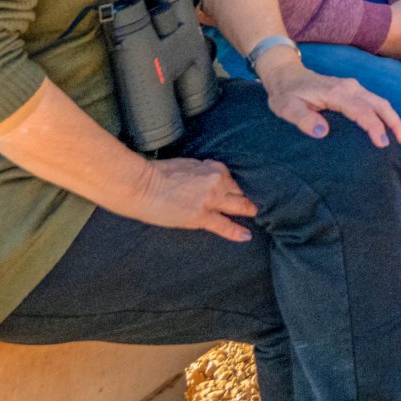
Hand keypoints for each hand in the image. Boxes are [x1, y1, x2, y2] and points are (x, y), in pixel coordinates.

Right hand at [130, 155, 259, 241]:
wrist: (142, 185)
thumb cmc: (158, 173)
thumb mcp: (188, 164)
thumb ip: (203, 171)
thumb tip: (208, 177)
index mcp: (214, 168)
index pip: (232, 178)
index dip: (237, 185)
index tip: (242, 190)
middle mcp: (217, 182)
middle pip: (240, 191)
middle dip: (250, 197)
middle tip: (258, 203)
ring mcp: (211, 200)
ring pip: (238, 205)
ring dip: (248, 210)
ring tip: (256, 215)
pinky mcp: (201, 217)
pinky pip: (224, 225)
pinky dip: (237, 231)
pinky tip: (246, 236)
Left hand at [257, 53, 400, 150]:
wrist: (286, 74)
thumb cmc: (286, 94)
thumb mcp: (286, 108)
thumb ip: (303, 119)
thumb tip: (322, 132)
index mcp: (336, 93)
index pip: (362, 111)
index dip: (374, 127)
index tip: (382, 143)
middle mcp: (350, 87)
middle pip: (379, 103)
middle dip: (394, 121)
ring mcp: (353, 86)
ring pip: (380, 101)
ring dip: (393, 117)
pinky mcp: (352, 89)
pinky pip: (374, 100)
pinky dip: (385, 112)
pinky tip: (387, 123)